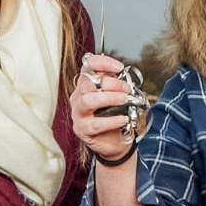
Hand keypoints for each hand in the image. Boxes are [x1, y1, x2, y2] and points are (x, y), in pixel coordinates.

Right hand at [67, 51, 139, 165]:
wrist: (114, 142)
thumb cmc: (114, 116)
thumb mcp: (116, 96)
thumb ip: (116, 84)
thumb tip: (124, 77)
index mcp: (86, 84)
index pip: (88, 65)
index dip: (103, 63)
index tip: (118, 67)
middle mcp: (79, 96)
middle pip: (88, 82)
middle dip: (112, 83)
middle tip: (127, 89)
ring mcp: (78, 113)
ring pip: (88, 100)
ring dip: (110, 98)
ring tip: (124, 101)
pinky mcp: (82, 129)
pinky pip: (95, 123)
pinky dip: (112, 121)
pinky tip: (123, 119)